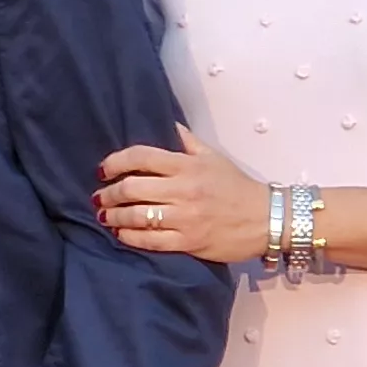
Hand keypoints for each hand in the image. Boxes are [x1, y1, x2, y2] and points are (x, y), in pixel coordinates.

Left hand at [94, 127, 267, 264]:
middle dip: (108, 193)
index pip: (141, 157)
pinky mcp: (189, 242)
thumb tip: (166, 124)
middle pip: (131, 188)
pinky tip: (121, 235)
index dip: (115, 162)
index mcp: (187, 166)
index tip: (102, 170)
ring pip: (137, 216)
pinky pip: (150, 241)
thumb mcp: (213, 157)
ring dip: (114, 216)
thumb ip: (187, 141)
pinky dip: (130, 237)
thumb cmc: (237, 186)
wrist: (267, 218)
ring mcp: (185, 218)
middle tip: (99, 197)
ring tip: (105, 216)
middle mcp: (183, 190)